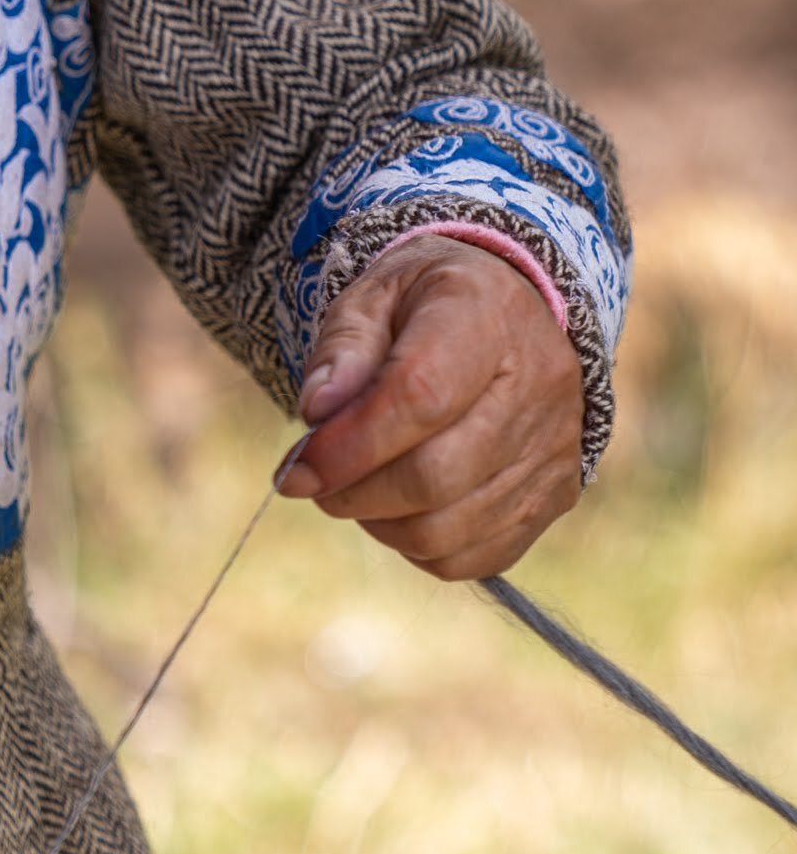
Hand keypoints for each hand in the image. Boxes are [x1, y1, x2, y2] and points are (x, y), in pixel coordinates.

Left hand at [278, 234, 581, 579]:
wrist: (511, 315)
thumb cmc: (429, 307)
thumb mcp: (375, 296)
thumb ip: (342, 349)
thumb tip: (317, 413)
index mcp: (487, 317)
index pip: (420, 398)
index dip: (350, 445)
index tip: (297, 468)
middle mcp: (538, 386)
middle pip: (434, 475)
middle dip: (353, 491)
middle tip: (314, 478)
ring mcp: (554, 449)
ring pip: (448, 529)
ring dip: (379, 522)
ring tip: (357, 486)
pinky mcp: (556, 497)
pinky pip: (475, 557)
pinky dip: (418, 546)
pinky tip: (400, 507)